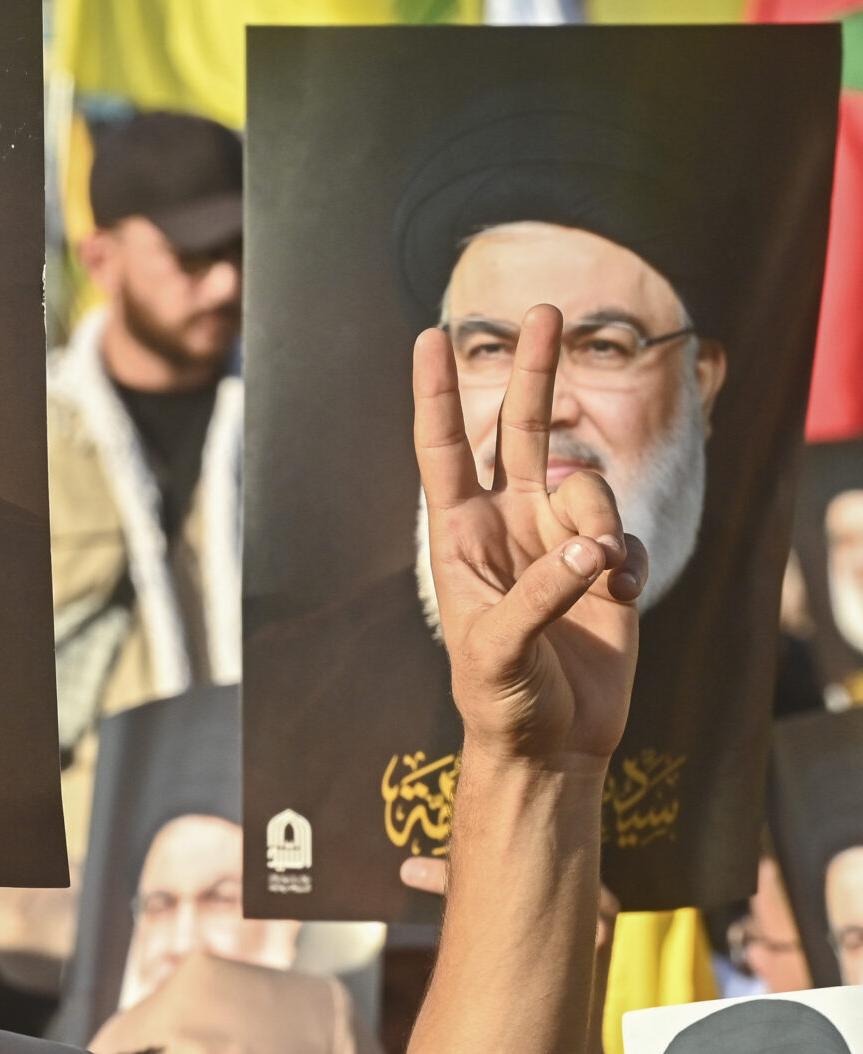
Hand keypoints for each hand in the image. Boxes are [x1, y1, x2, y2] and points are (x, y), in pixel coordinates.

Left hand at [412, 306, 646, 769]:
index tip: (427, 337)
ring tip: (598, 577)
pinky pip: (624, 533)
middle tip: (543, 309)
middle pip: (519, 429)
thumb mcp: (497, 649)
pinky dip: (627, 559)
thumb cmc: (500, 699)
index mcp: (458, 533)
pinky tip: (620, 598)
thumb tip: (588, 547)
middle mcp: (506, 523)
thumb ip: (540, 595)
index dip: (434, 393)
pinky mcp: (602, 564)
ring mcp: (556, 539)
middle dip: (531, 371)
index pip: (442, 447)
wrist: (551, 744)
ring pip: (588, 484)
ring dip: (600, 521)